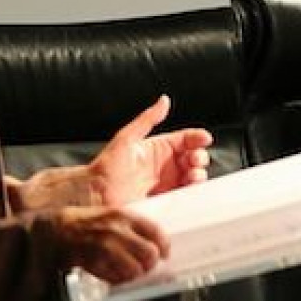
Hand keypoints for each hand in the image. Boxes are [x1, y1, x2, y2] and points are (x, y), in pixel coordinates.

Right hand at [46, 205, 170, 283]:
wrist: (54, 230)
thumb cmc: (84, 223)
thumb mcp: (110, 214)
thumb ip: (130, 226)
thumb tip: (153, 242)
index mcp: (123, 216)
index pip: (155, 232)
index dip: (164, 246)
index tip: (164, 254)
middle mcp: (116, 231)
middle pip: (149, 254)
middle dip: (150, 264)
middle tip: (145, 266)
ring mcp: (104, 248)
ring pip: (134, 270)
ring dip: (133, 275)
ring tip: (127, 273)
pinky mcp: (93, 263)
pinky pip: (114, 279)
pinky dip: (116, 280)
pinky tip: (112, 275)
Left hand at [88, 95, 212, 207]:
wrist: (96, 195)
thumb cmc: (107, 167)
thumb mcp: (127, 138)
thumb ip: (147, 119)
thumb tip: (164, 100)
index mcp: (157, 148)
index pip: (184, 139)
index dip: (197, 138)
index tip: (204, 139)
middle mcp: (164, 165)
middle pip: (192, 157)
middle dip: (199, 157)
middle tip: (196, 159)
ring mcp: (166, 183)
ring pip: (192, 175)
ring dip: (198, 173)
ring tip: (193, 174)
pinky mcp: (165, 200)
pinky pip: (185, 194)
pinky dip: (193, 190)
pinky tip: (191, 186)